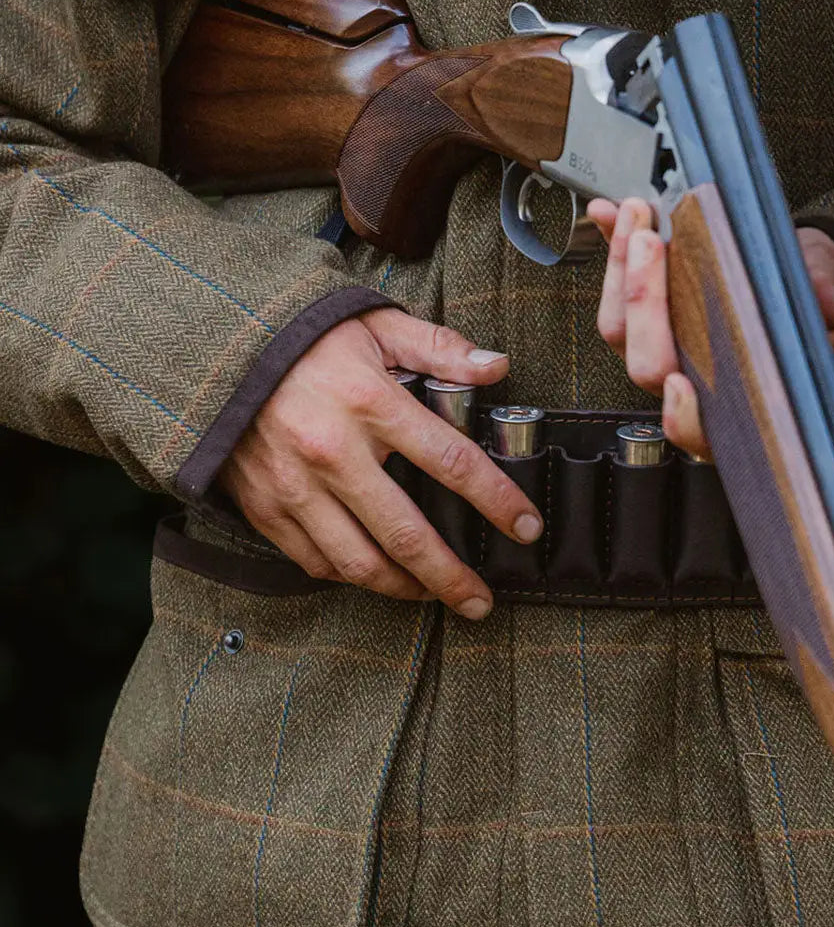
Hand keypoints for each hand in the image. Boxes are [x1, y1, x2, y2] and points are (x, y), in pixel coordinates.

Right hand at [219, 308, 542, 618]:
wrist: (214, 345)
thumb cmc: (305, 336)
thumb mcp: (376, 325)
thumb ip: (439, 348)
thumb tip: (497, 366)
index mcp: (370, 402)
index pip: (451, 462)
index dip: (497, 501)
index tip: (526, 527)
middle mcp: (332, 452)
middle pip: (407, 535)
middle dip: (452, 577)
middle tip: (483, 601)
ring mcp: (294, 485)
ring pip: (359, 562)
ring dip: (405, 589)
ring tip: (435, 597)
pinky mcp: (265, 506)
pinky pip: (315, 560)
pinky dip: (351, 577)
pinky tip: (377, 576)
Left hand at [589, 197, 833, 460]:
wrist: (796, 279)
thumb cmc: (806, 305)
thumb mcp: (828, 296)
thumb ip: (828, 299)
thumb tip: (829, 303)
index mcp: (731, 399)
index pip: (696, 427)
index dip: (682, 415)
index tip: (679, 385)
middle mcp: (685, 379)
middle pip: (645, 361)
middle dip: (642, 300)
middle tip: (652, 243)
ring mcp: (657, 346)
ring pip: (618, 326)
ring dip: (620, 267)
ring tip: (636, 216)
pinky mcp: (641, 311)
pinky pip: (614, 286)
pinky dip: (611, 247)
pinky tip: (608, 210)